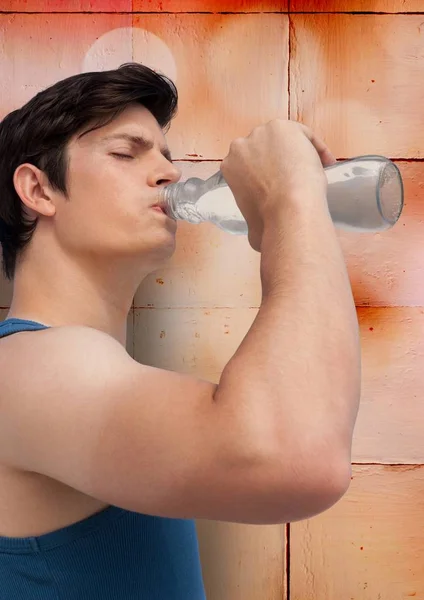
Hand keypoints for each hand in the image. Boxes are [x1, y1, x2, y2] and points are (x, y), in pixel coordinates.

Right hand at [220, 120, 335, 250]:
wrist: (287, 207)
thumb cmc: (268, 222)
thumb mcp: (251, 226)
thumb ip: (253, 220)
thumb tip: (257, 238)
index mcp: (229, 167)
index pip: (249, 164)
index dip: (266, 175)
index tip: (281, 187)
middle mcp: (240, 146)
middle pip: (264, 149)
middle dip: (279, 161)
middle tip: (297, 178)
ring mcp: (261, 134)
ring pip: (284, 139)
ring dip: (298, 152)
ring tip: (314, 171)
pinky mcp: (283, 126)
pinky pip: (303, 134)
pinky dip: (316, 147)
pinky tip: (326, 163)